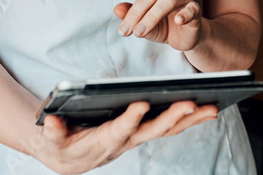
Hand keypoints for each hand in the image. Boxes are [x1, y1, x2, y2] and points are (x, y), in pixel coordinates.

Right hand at [36, 100, 217, 173]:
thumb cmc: (61, 144)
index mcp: (103, 139)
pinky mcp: (145, 132)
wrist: (70, 159)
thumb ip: (52, 131)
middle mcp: (126, 140)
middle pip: (152, 130)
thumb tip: (51, 120)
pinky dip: (189, 119)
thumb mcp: (52, 139)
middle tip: (190, 103)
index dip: (129, 119)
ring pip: (168, 129)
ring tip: (211, 107)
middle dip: (172, 117)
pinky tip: (207, 110)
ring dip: (190, 119)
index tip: (140, 105)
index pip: (118, 129)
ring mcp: (138, 137)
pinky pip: (170, 127)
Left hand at [113, 0, 204, 51]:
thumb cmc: (160, 23)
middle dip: (136, 12)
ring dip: (151, 17)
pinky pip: (190, 8)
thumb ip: (129, 14)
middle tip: (124, 30)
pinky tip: (178, 20)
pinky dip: (184, 14)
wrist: (183, 36)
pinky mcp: (195, 8)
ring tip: (139, 32)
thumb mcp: (140, 20)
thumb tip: (117, 9)